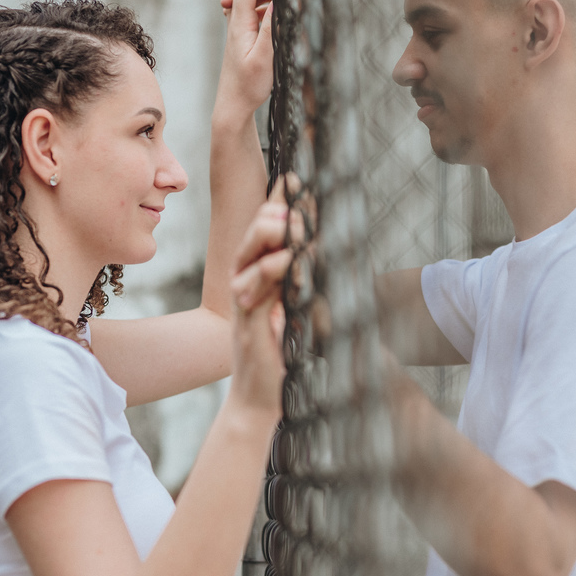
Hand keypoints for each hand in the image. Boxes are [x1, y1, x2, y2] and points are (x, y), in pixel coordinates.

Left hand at [216, 0, 272, 118]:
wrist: (234, 104)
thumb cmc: (248, 85)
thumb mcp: (263, 57)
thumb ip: (271, 27)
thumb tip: (279, 0)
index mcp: (239, 22)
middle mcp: (237, 19)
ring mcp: (241, 26)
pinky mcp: (246, 34)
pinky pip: (257, 7)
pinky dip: (271, 0)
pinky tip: (284, 6)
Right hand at [227, 176, 300, 414]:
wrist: (259, 401)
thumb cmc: (283, 359)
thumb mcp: (302, 313)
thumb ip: (310, 285)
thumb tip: (330, 256)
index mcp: (262, 280)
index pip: (270, 236)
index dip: (279, 204)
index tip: (295, 175)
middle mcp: (248, 287)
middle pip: (253, 239)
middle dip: (271, 211)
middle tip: (292, 190)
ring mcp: (245, 305)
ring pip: (248, 260)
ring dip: (267, 237)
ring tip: (286, 219)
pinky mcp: (247, 326)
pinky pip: (253, 294)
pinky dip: (268, 275)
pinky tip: (284, 261)